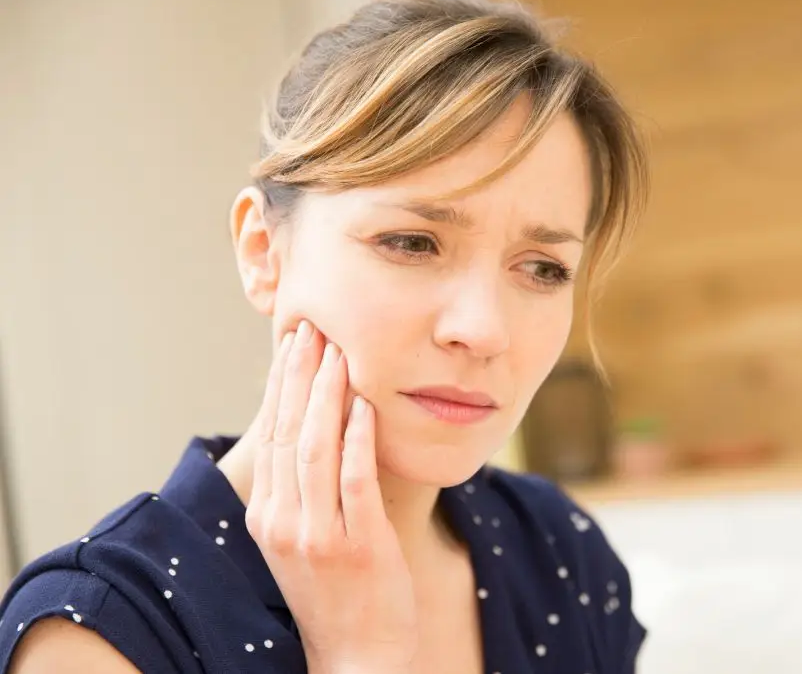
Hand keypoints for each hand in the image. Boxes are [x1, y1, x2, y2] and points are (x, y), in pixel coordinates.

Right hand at [244, 320, 416, 673]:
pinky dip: (358, 439)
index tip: (293, 343)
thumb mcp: (301, 539)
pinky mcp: (357, 546)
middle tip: (313, 330)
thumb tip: (312, 426)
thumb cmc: (336, 591)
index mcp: (266, 517)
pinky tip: (366, 405)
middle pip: (287, 433)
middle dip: (299, 376)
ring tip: (338, 354)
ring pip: (315, 450)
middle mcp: (282, 523)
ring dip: (326, 396)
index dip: (281, 385)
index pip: (270, 436)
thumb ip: (301, 488)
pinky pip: (355, 482)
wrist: (356, 655)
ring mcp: (317, 536)